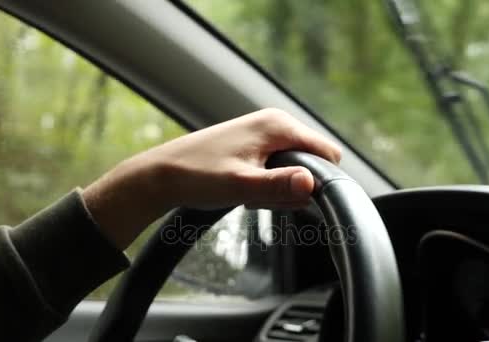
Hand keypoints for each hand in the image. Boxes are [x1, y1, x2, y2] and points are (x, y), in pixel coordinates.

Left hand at [83, 108, 340, 248]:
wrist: (160, 175)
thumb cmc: (196, 176)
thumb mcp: (241, 186)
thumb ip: (279, 185)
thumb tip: (312, 183)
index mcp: (278, 124)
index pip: (328, 153)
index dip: (321, 180)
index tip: (294, 198)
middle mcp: (274, 123)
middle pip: (311, 162)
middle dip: (294, 186)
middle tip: (261, 197)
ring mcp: (263, 133)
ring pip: (293, 168)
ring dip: (278, 189)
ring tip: (248, 193)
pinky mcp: (253, 146)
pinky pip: (276, 169)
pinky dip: (266, 185)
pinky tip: (244, 190)